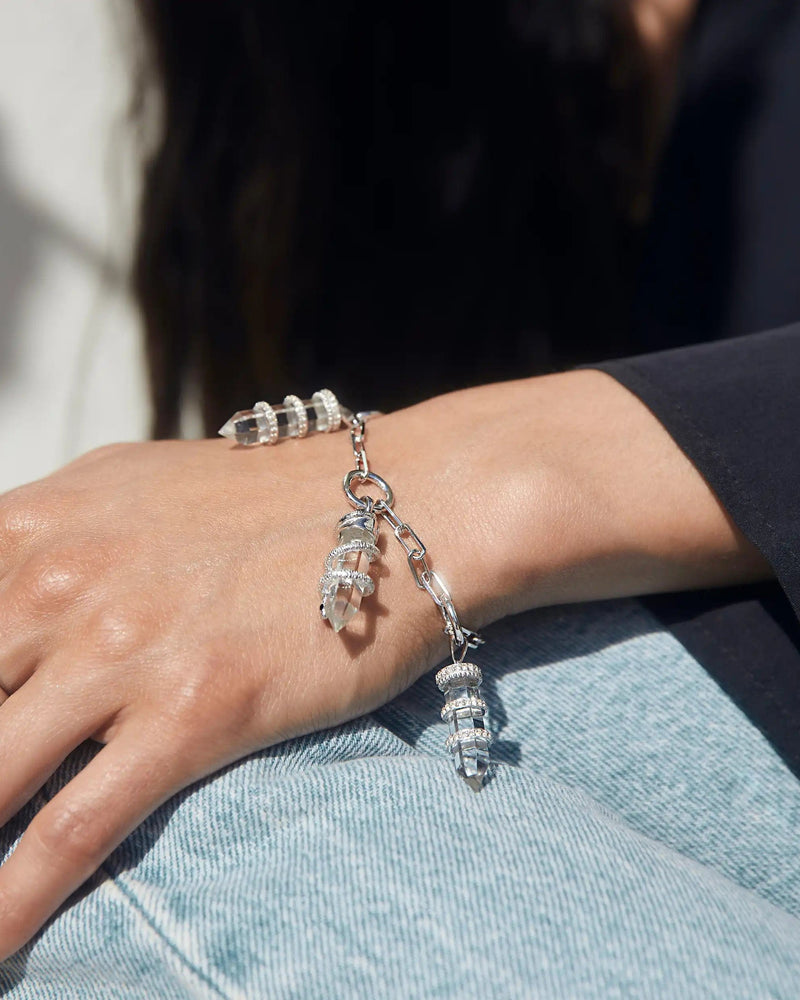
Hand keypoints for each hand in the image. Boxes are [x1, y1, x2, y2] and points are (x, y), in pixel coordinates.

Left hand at [0, 370, 769, 956]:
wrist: (402, 503)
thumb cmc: (272, 498)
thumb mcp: (130, 487)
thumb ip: (44, 535)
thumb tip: (1, 579)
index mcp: (38, 527)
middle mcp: (61, 585)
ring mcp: (123, 651)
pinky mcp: (194, 711)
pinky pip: (74, 830)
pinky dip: (14, 903)